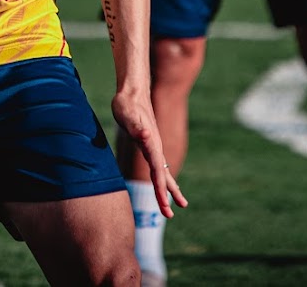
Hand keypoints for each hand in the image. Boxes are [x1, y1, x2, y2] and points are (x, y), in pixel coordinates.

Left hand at [111, 88, 187, 217]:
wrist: (132, 90)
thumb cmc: (126, 103)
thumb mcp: (127, 114)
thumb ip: (136, 127)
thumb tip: (147, 137)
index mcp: (151, 145)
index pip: (157, 172)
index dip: (160, 190)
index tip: (164, 206)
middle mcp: (155, 147)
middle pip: (163, 176)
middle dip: (167, 196)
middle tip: (170, 216)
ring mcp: (154, 146)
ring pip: (164, 172)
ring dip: (170, 189)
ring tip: (180, 204)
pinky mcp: (150, 144)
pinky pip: (158, 166)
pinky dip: (163, 177)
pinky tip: (164, 182)